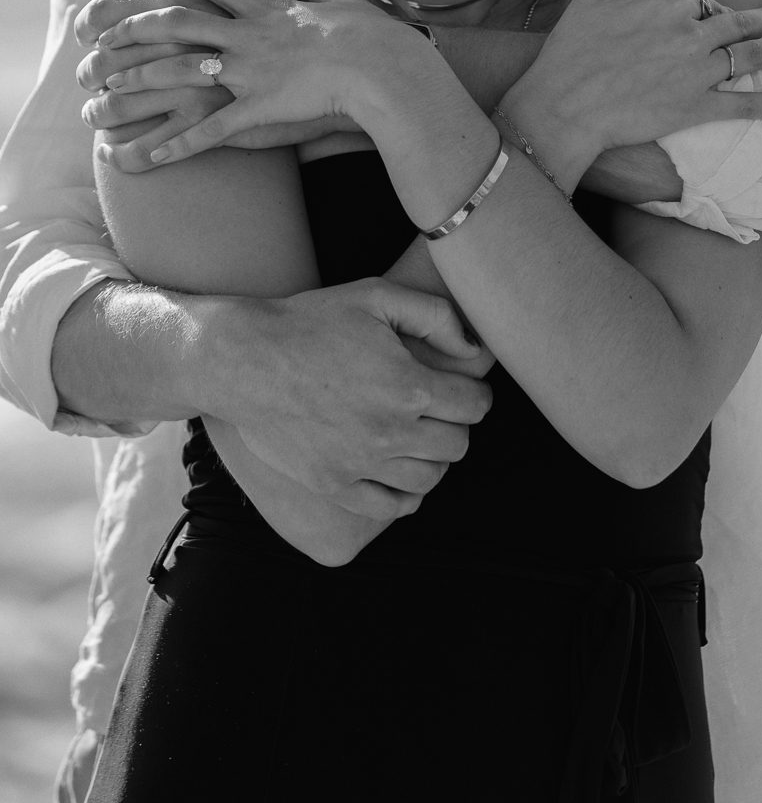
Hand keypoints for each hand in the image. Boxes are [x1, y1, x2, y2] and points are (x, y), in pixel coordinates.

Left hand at [91, 0, 412, 164]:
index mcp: (269, 6)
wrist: (386, 71)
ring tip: (105, 94)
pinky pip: (210, 131)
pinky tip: (150, 158)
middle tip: (102, 31)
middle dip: (134, 24)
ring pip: (178, 72)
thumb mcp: (344, 3)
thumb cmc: (375, 38)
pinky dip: (178, 146)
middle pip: (177, 19)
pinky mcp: (259, 108)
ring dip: (138, 82)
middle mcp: (251, 34)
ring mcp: (252, 71)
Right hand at [219, 277, 492, 513]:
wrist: (244, 358)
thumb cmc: (312, 320)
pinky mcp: (333, 484)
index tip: (464, 389)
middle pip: (457, 445)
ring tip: (420, 438)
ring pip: (429, 478)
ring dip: (433, 458)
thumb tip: (474, 351)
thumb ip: (436, 316)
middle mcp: (390, 431)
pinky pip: (389, 507)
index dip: (476, 395)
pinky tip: (400, 473)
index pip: (474, 406)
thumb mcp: (377, 295)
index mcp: (408, 386)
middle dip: (456, 425)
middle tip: (439, 410)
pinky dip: (406, 495)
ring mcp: (360, 463)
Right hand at [506, 0, 761, 163]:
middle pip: (738, 22)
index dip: (698, 7)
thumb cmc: (572, 51)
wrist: (565, 106)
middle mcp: (691, 33)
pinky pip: (748, 103)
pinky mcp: (698, 107)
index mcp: (668, 2)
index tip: (695, 16)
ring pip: (751, 54)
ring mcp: (698, 72)